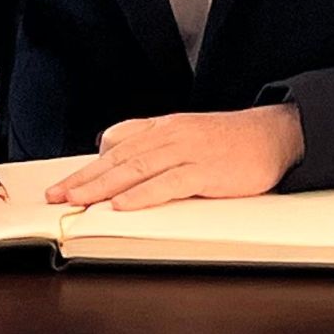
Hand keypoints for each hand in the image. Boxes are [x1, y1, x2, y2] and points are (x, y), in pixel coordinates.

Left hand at [48, 105, 305, 211]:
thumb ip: (151, 140)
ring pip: (137, 168)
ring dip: (104, 186)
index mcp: (164, 128)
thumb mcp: (185, 133)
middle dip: (85, 179)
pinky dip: (143, 194)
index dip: (87, 168)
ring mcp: (188, 151)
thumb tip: (113, 148)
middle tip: (59, 196)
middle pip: (119, 158)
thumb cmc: (230, 140)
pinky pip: (168, 183)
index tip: (63, 186)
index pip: (115, 146)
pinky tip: (124, 204)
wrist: (274, 134)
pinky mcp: (206, 170)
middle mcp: (171, 136)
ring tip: (79, 200)